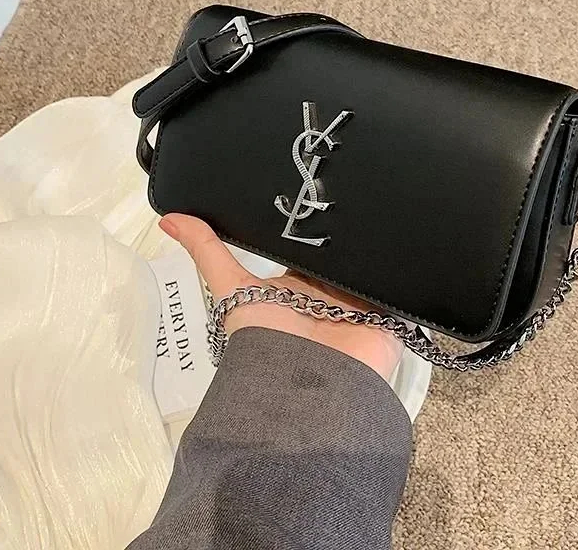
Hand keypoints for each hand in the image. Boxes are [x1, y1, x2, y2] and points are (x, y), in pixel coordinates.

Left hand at [159, 214, 402, 379]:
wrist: (306, 388)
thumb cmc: (266, 339)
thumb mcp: (233, 286)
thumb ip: (207, 251)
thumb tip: (167, 218)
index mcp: (300, 286)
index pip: (312, 249)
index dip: (316, 226)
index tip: (322, 188)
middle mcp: (331, 295)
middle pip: (344, 257)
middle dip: (352, 235)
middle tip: (361, 191)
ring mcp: (362, 306)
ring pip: (372, 269)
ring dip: (378, 251)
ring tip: (390, 209)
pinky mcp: (390, 317)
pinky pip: (400, 290)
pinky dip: (405, 274)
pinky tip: (410, 242)